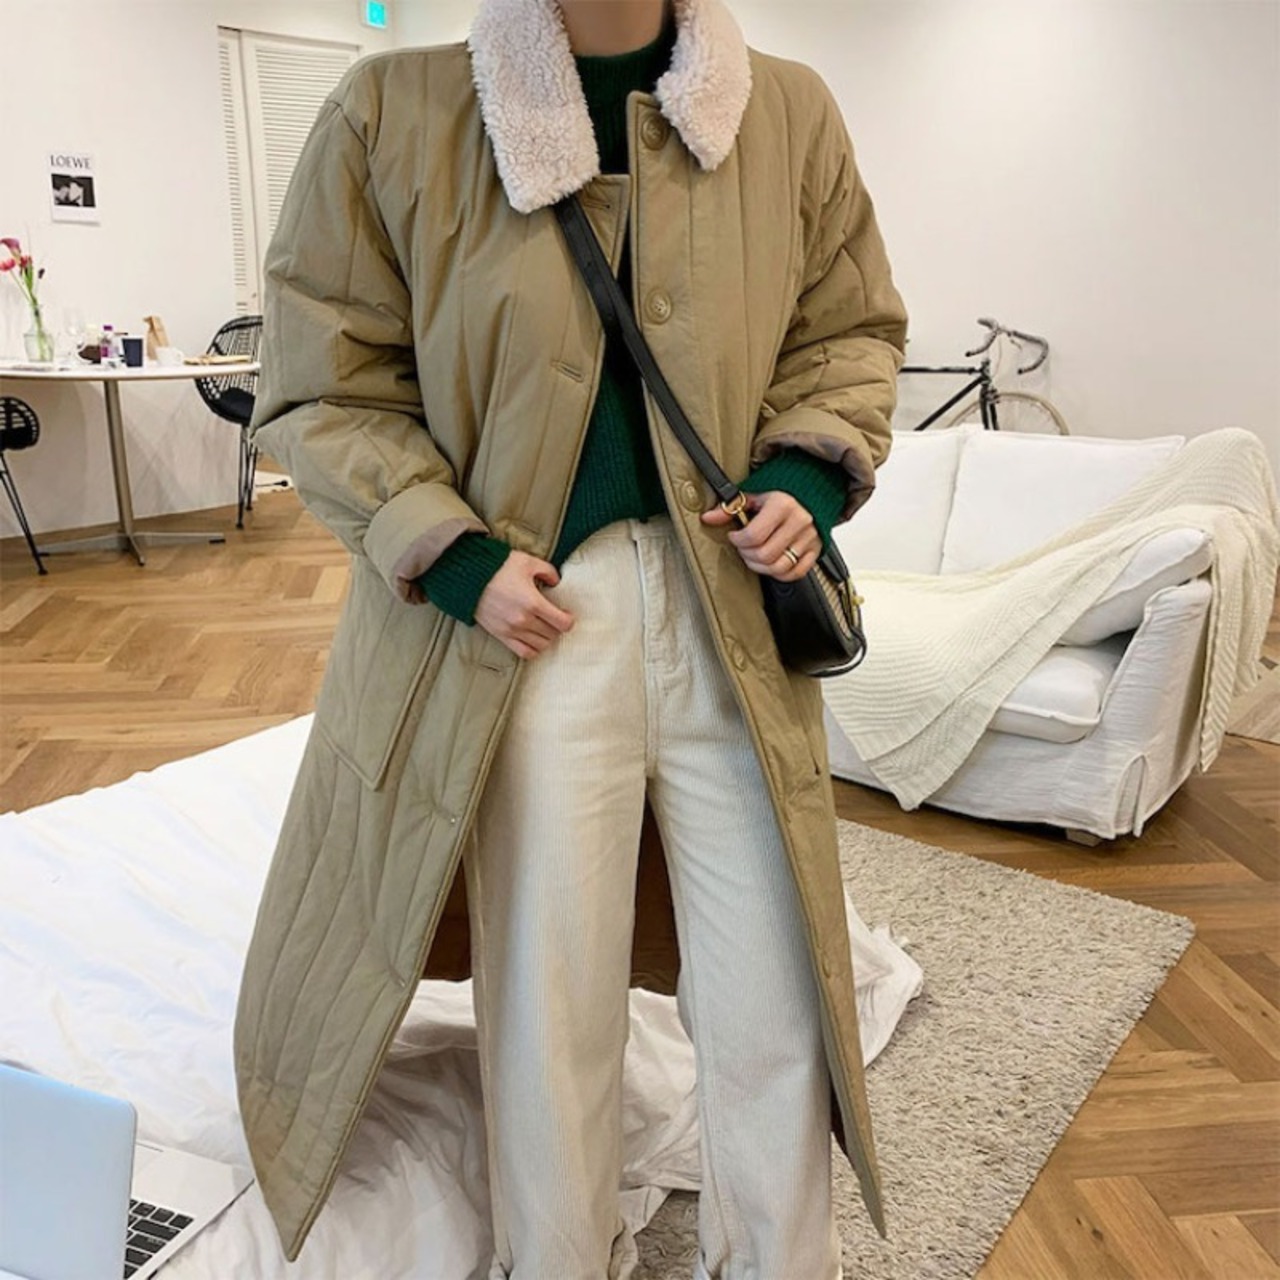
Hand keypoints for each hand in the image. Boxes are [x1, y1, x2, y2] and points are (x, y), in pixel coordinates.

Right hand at [474, 551, 574, 659]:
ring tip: (544, 627)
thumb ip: (548, 572)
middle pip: (553, 634)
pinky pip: (524, 652)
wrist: (468, 576)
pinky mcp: (501, 635)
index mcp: (533, 602)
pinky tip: (533, 639)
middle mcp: (523, 620)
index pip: (562, 623)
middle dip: (557, 627)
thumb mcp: (528, 562)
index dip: (569, 619)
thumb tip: (556, 583)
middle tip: (555, 617)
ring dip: (546, 638)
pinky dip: (533, 649)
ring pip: (540, 646)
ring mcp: (511, 630)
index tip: (566, 613)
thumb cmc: (498, 567)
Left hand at [701, 490, 819, 581]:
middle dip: (747, 554)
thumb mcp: (755, 495)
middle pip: (765, 554)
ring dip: (760, 567)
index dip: (738, 540)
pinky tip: (770, 564)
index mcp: (783, 505)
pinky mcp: (816, 550)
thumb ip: (731, 507)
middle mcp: (799, 522)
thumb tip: (708, 517)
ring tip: (753, 556)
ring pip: (779, 567)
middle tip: (742, 547)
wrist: (811, 491)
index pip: (754, 535)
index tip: (734, 536)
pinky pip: (795, 573)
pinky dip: (779, 574)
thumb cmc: (781, 493)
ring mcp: (809, 538)